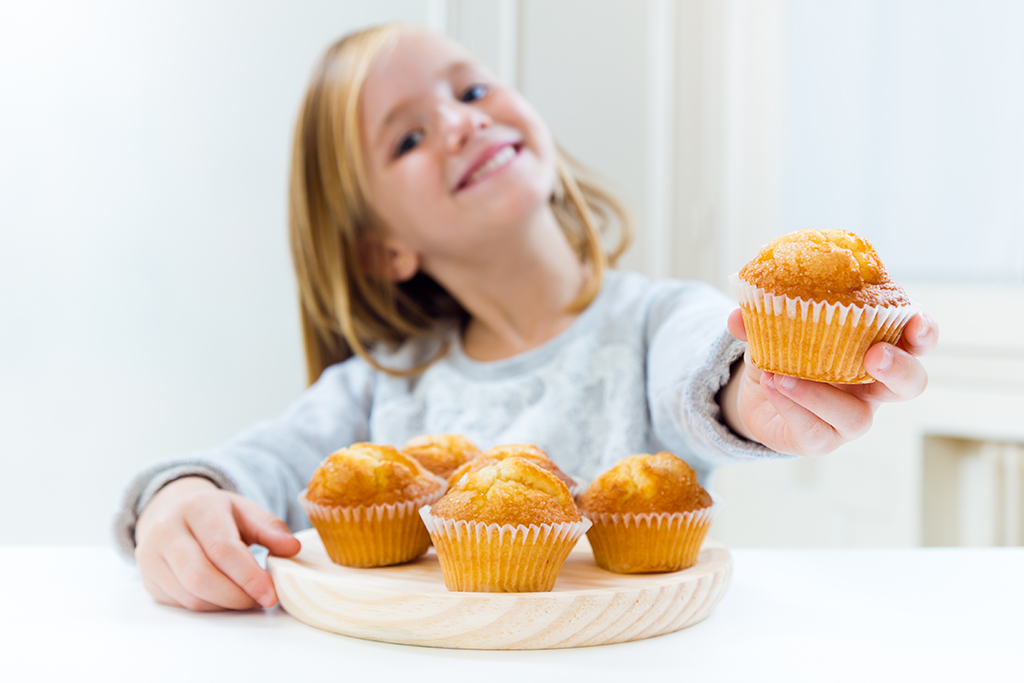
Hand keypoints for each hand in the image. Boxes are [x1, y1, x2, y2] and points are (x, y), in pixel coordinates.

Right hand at [135, 477, 300, 610]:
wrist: (172, 511)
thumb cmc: (216, 514)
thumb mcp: (244, 510)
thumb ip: (270, 528)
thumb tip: (292, 548)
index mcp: (197, 507)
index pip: (222, 548)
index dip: (248, 576)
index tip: (270, 594)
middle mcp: (167, 530)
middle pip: (201, 576)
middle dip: (236, 596)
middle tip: (260, 600)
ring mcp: (151, 555)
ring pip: (190, 595)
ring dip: (224, 604)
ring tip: (246, 599)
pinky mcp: (148, 578)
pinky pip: (180, 603)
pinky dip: (208, 606)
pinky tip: (225, 599)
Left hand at [723, 309, 938, 455]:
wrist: (759, 393)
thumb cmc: (785, 352)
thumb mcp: (774, 327)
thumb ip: (761, 317)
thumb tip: (738, 316)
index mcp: (874, 348)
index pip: (915, 340)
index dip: (923, 331)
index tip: (916, 319)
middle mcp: (872, 387)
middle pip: (910, 385)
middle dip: (899, 369)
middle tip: (875, 354)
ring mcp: (850, 418)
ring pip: (857, 417)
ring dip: (820, 394)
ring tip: (782, 376)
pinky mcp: (822, 440)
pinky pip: (816, 431)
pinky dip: (793, 407)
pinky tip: (772, 387)